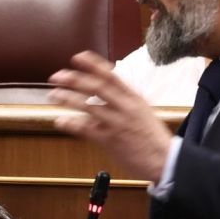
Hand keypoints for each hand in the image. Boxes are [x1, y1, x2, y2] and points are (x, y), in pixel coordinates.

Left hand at [49, 51, 172, 181]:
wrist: (165, 161)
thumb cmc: (154, 139)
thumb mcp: (144, 112)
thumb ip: (126, 101)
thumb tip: (107, 91)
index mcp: (134, 98)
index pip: (111, 75)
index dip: (93, 64)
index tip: (78, 57)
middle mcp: (125, 107)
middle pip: (96, 87)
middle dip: (74, 79)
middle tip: (58, 76)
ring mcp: (117, 123)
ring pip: (87, 105)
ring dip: (68, 98)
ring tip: (54, 94)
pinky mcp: (110, 140)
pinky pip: (85, 129)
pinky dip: (70, 124)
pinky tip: (60, 121)